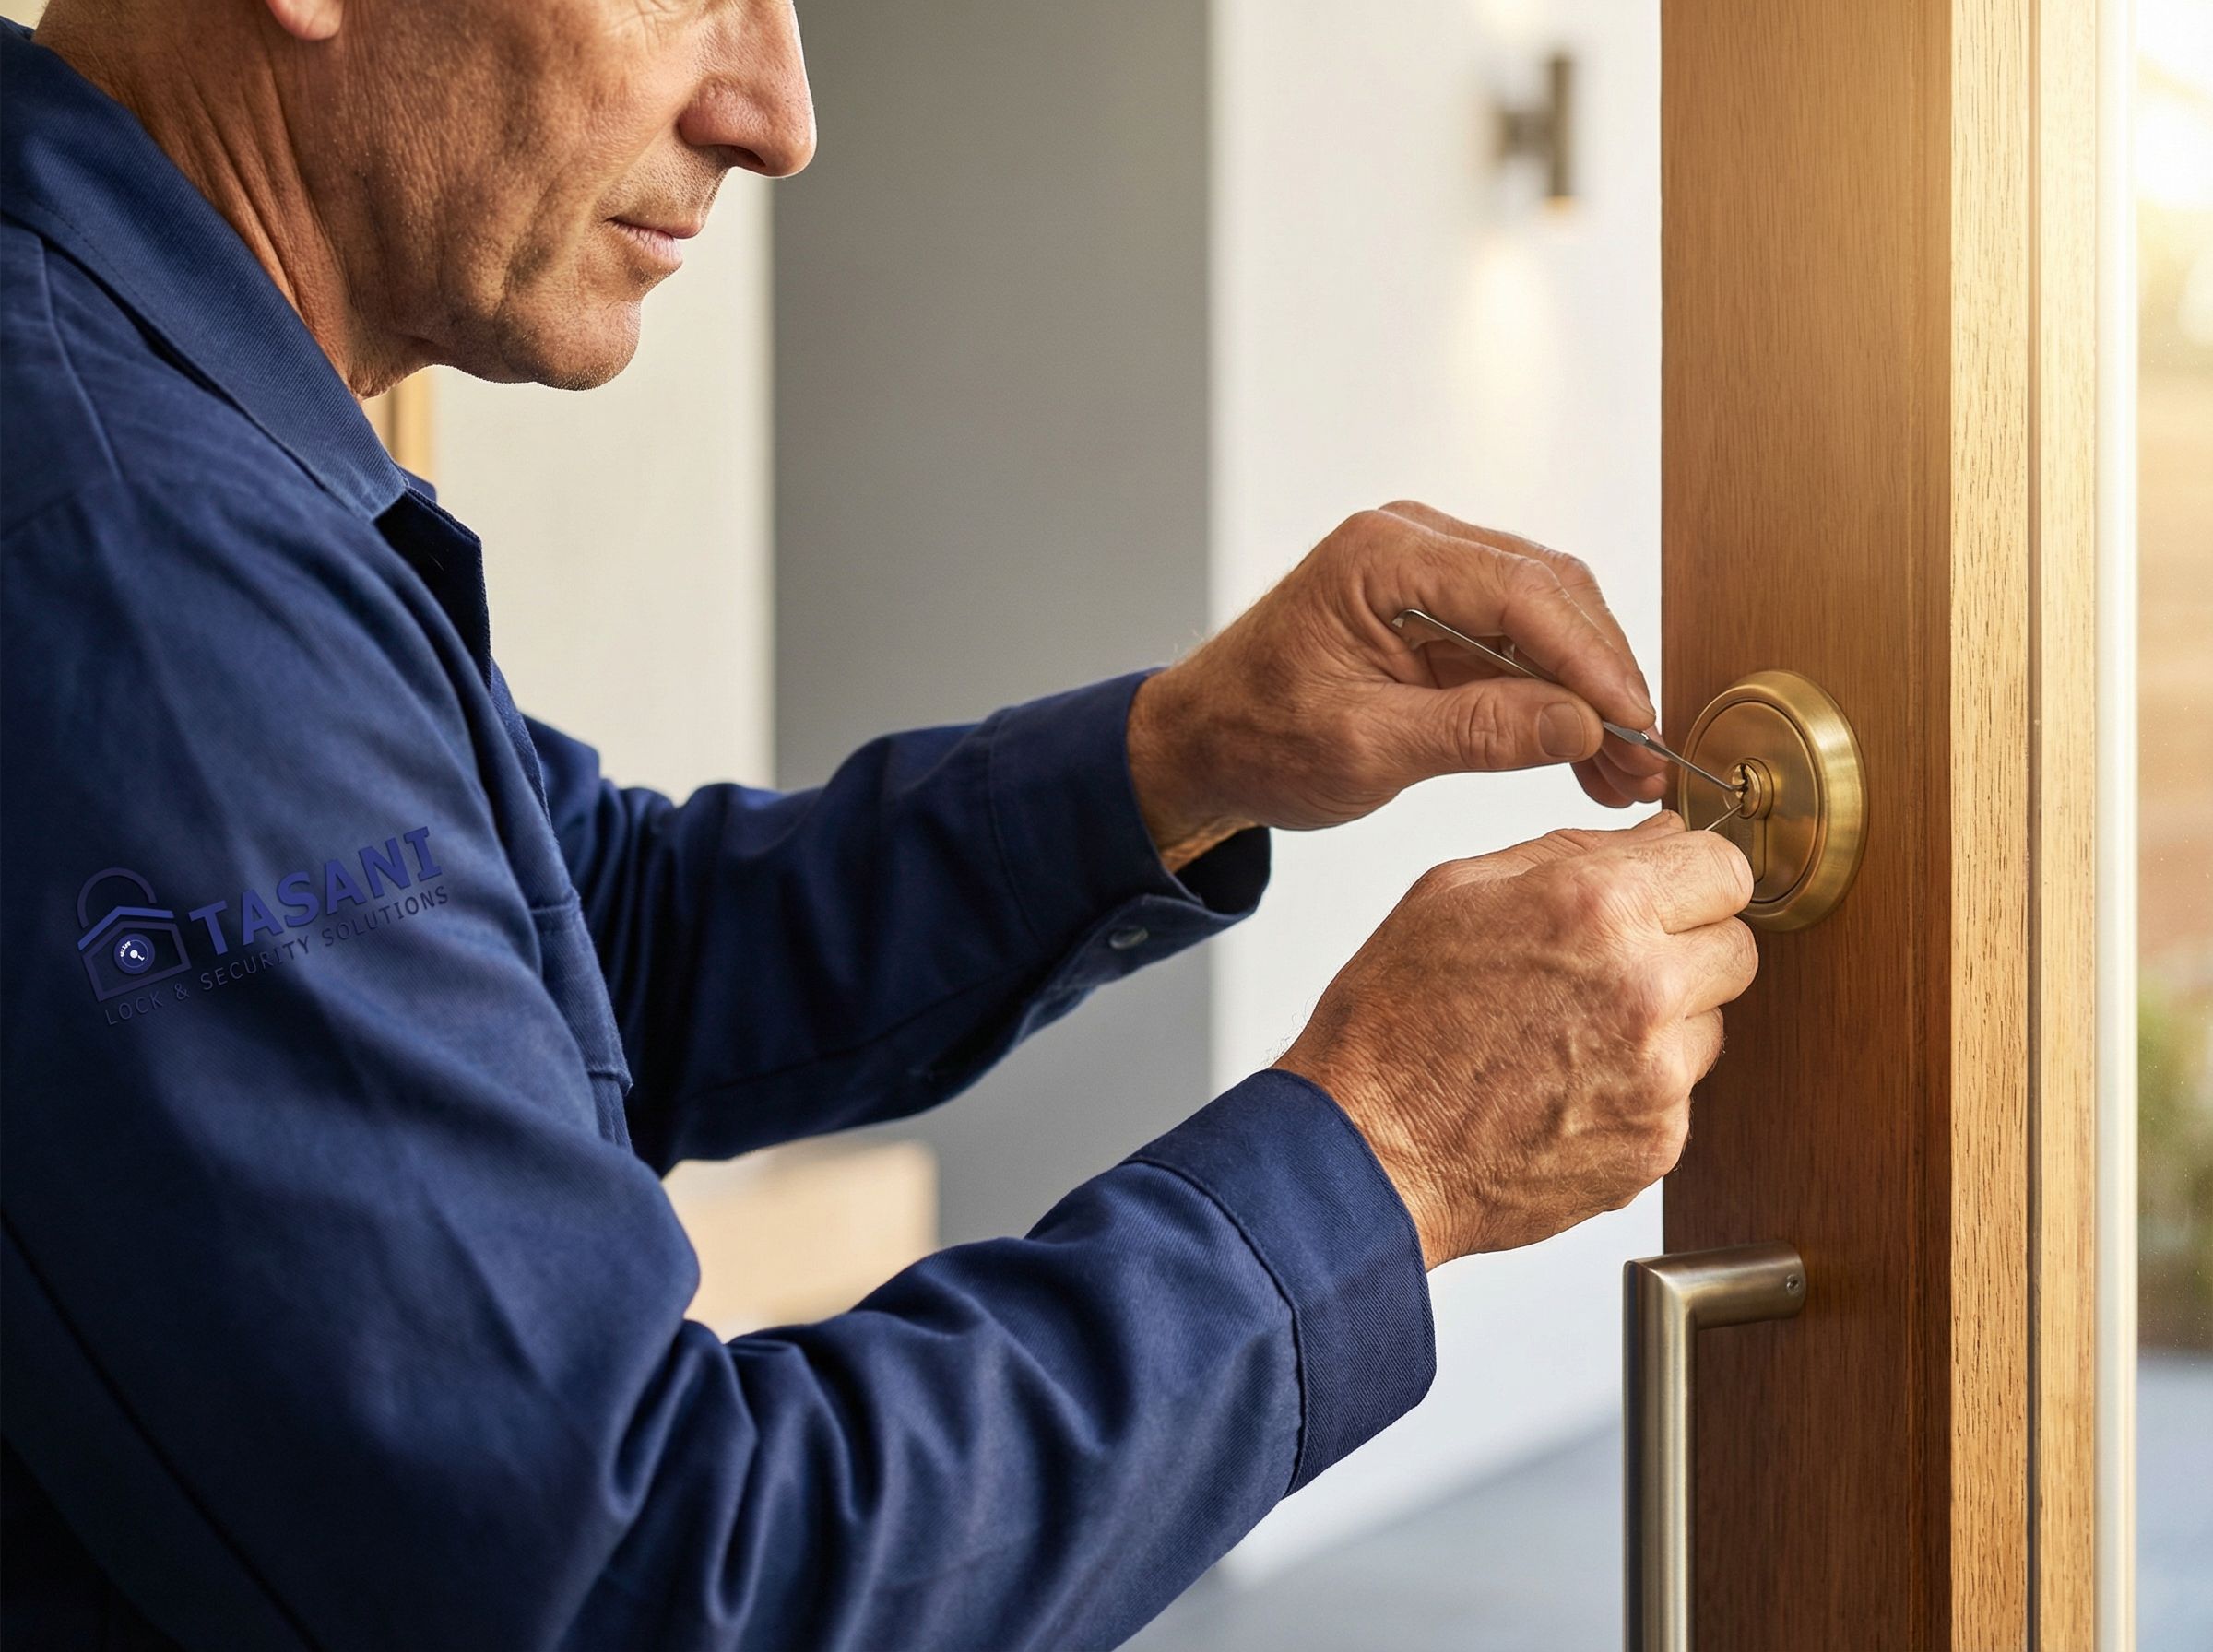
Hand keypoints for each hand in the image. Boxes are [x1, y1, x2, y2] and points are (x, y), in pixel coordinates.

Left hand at [1127, 501, 1668, 868]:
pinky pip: (1520, 645)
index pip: (1518, 591)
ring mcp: (1429, 574)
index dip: (1589, 659)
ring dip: (1589, 695)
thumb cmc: (1254, 738)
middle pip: (1548, 594)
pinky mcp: (1439, 612)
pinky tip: (1589, 754)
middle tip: (1644, 759)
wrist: (1201, 744)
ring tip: (1626, 773)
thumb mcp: (1363, 749)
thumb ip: (1475, 732)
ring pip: (1547, 620)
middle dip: (1603, 680)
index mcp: (1379, 558)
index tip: (1634, 722)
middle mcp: (1411, 545)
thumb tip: (1580, 725)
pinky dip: (1557, 700)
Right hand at [1277, 813, 1756, 1269]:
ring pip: (1712, 1023)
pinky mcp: (1657, 1142)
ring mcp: (1659, 1074)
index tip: (1674, 890)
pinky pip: (1680, 1093)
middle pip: (1737, 946)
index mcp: (1598, 908)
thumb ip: (1573, 851)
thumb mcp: (1456, 891)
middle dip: (1687, 945)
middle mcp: (1644, 987)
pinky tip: (1566, 1084)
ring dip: (1666, 1020)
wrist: (1367, 1150)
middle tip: (1613, 964)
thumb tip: (1657, 837)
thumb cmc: (1392, 1023)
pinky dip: (1638, 1086)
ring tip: (1574, 1032)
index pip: (1724, 867)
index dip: (1695, 875)